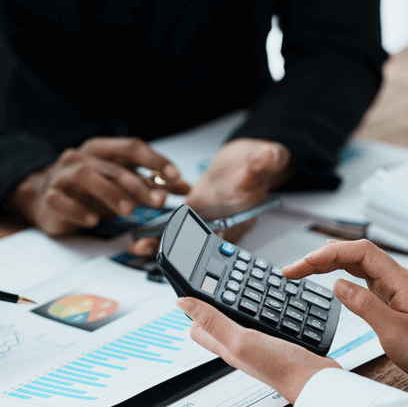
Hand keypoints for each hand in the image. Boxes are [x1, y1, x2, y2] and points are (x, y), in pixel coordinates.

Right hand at [6, 137, 189, 236]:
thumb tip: (184, 187)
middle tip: (159, 200)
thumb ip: (151, 183)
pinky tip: (93, 219)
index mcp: (102, 149)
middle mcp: (81, 157)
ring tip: (128, 210)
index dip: (155, 160)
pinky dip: (79, 209)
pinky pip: (62, 200)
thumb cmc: (88, 189)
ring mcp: (62, 175)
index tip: (175, 176)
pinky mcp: (50, 197)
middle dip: (139, 184)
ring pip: (86, 177)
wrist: (45, 197)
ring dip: (110, 193)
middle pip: (113, 166)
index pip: (132, 148)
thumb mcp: (121, 184)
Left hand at [127, 138, 290, 256]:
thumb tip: (270, 155)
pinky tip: (139, 234)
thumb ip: (264, 160)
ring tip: (138, 247)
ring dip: (161, 244)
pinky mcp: (193, 214)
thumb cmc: (254, 163)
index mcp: (242, 215)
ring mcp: (207, 221)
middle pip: (200, 244)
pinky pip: (175, 228)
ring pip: (184, 240)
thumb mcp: (261, 158)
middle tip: (151, 252)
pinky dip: (158, 232)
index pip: (226, 234)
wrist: (243, 161)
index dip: (209, 243)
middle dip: (176, 251)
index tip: (190, 250)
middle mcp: (223, 224)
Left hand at [176, 297, 338, 402]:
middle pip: (219, 322)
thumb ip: (213, 321)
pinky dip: (264, 309)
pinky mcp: (279, 342)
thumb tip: (183, 303)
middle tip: (218, 282)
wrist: (315, 379)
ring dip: (241, 303)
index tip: (194, 288)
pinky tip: (270, 302)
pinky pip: (265, 322)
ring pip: (243, 320)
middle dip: (216, 302)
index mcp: (225, 346)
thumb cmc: (279, 367)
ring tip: (241, 287)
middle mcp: (240, 346)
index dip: (193, 309)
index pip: (198, 329)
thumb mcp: (240, 339)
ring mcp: (260, 345)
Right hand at [283, 240, 407, 389]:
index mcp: (400, 280)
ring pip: (355, 263)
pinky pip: (359, 275)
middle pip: (354, 254)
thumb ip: (365, 306)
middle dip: (321, 257)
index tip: (305, 263)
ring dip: (327, 264)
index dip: (330, 253)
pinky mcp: (388, 295)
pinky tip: (325, 274)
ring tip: (299, 271)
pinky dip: (338, 273)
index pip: (361, 253)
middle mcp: (396, 277)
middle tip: (291, 270)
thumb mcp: (393, 332)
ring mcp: (392, 285)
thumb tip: (338, 285)